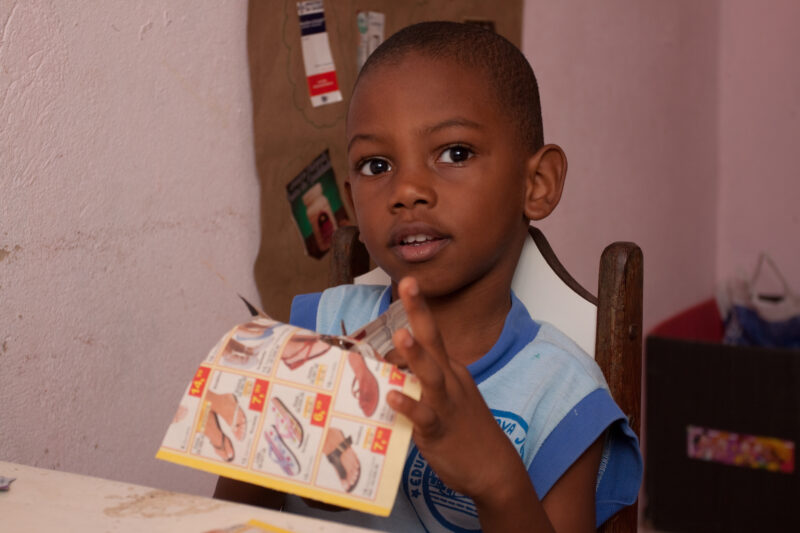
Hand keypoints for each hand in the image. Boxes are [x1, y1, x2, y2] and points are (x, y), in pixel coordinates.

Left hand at [386, 277, 529, 501]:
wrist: (494, 468)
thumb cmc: (465, 430)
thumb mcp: (447, 397)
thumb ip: (421, 381)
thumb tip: (388, 371)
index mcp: (450, 370)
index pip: (432, 335)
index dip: (419, 309)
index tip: (408, 281)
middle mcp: (450, 381)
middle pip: (434, 341)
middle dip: (420, 312)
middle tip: (408, 285)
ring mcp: (447, 404)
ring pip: (431, 375)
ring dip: (416, 355)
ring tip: (401, 336)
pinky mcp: (440, 430)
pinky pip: (424, 416)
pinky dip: (409, 405)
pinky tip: (393, 398)